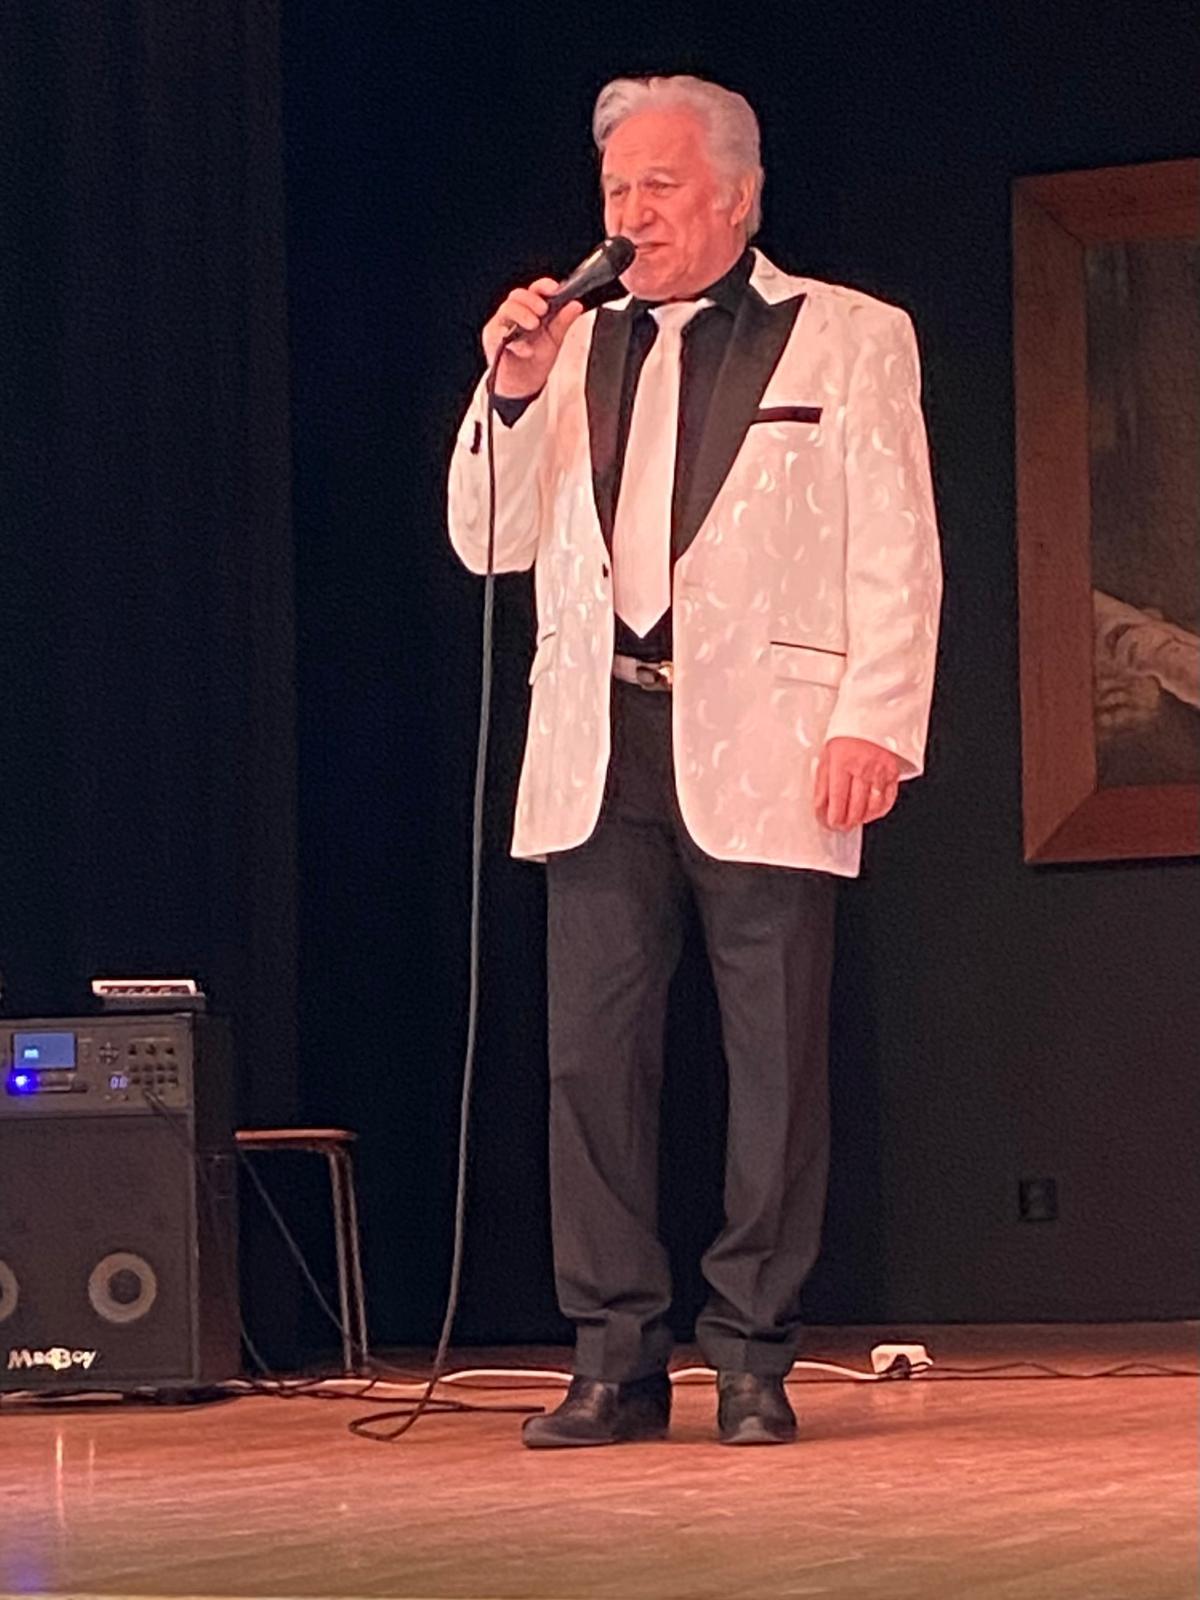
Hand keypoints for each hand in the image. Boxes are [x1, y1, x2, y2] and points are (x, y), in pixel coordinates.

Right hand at [481, 277, 585, 398]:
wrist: (522, 384)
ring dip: (521, 314)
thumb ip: (563, 322)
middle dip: (531, 301)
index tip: (554, 289)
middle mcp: (515, 313)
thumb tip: (576, 305)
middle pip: (518, 295)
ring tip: (534, 326)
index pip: (535, 290)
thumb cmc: (535, 358)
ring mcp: (501, 325)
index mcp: (531, 309)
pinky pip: (498, 334)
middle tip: (543, 310)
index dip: (544, 286)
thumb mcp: (554, 339)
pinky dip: (512, 340)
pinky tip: (524, 348)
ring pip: (507, 309)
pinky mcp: (492, 340)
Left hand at [814, 737, 901, 830]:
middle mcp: (863, 768)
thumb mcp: (827, 754)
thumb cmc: (847, 734)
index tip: (829, 822)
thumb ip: (822, 782)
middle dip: (846, 822)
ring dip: (861, 819)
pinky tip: (869, 813)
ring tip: (852, 820)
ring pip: (872, 807)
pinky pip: (887, 800)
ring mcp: (880, 772)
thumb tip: (820, 805)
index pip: (838, 800)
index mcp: (843, 763)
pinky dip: (878, 811)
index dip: (833, 817)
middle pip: (855, 807)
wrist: (872, 716)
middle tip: (840, 825)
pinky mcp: (893, 773)